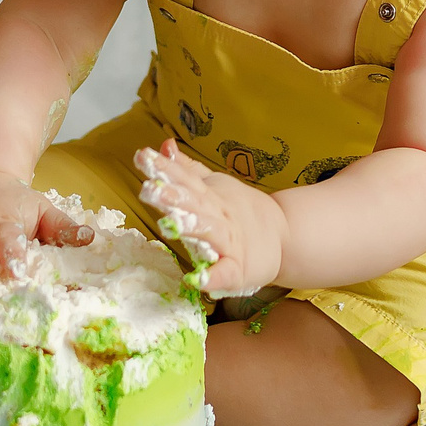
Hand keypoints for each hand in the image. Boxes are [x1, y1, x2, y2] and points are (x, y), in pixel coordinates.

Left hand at [134, 139, 286, 295]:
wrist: (283, 236)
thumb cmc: (238, 212)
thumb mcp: (213, 187)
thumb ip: (188, 170)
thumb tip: (165, 145)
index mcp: (209, 197)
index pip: (185, 180)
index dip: (164, 169)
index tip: (142, 156)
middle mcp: (218, 216)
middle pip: (194, 204)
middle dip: (172, 196)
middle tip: (148, 189)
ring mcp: (228, 242)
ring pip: (208, 232)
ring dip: (189, 228)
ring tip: (168, 225)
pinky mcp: (237, 269)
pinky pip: (225, 273)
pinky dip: (213, 277)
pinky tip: (198, 280)